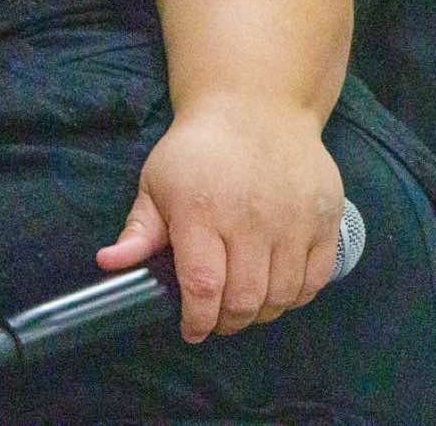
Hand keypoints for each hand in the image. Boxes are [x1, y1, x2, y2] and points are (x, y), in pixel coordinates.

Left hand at [96, 100, 344, 341]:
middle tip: (216, 320)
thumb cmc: (197, 149)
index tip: (191, 330)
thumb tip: (110, 263)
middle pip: (246, 299)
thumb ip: (139, 229)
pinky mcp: (325, 221)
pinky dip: (296, 297)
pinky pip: (315, 279)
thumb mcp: (156, 183)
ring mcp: (292, 222)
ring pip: (282, 295)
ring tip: (244, 307)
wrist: (255, 107)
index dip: (197, 319)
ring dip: (262, 313)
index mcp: (200, 211)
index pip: (202, 285)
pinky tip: (277, 291)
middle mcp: (250, 220)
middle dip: (228, 322)